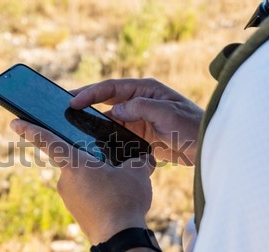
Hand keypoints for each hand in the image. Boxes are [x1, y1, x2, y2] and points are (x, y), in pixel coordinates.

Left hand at [10, 119, 153, 243]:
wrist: (120, 240)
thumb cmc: (124, 201)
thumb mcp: (137, 173)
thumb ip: (137, 160)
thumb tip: (141, 158)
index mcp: (74, 164)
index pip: (48, 141)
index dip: (31, 130)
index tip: (15, 123)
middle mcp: (65, 181)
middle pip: (75, 162)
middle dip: (93, 163)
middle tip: (114, 169)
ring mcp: (68, 199)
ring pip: (83, 181)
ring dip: (98, 181)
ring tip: (120, 189)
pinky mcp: (76, 213)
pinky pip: (85, 196)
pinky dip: (98, 195)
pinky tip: (114, 201)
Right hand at [70, 78, 203, 164]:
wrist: (204, 147)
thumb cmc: (192, 126)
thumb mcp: (169, 114)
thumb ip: (141, 108)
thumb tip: (115, 110)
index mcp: (145, 89)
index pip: (112, 87)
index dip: (91, 93)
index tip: (73, 101)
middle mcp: (138, 100)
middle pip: (105, 98)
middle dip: (85, 101)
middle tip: (63, 105)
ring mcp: (136, 117)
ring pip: (108, 115)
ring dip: (92, 118)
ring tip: (72, 122)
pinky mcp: (137, 133)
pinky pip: (115, 131)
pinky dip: (103, 133)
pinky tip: (91, 138)